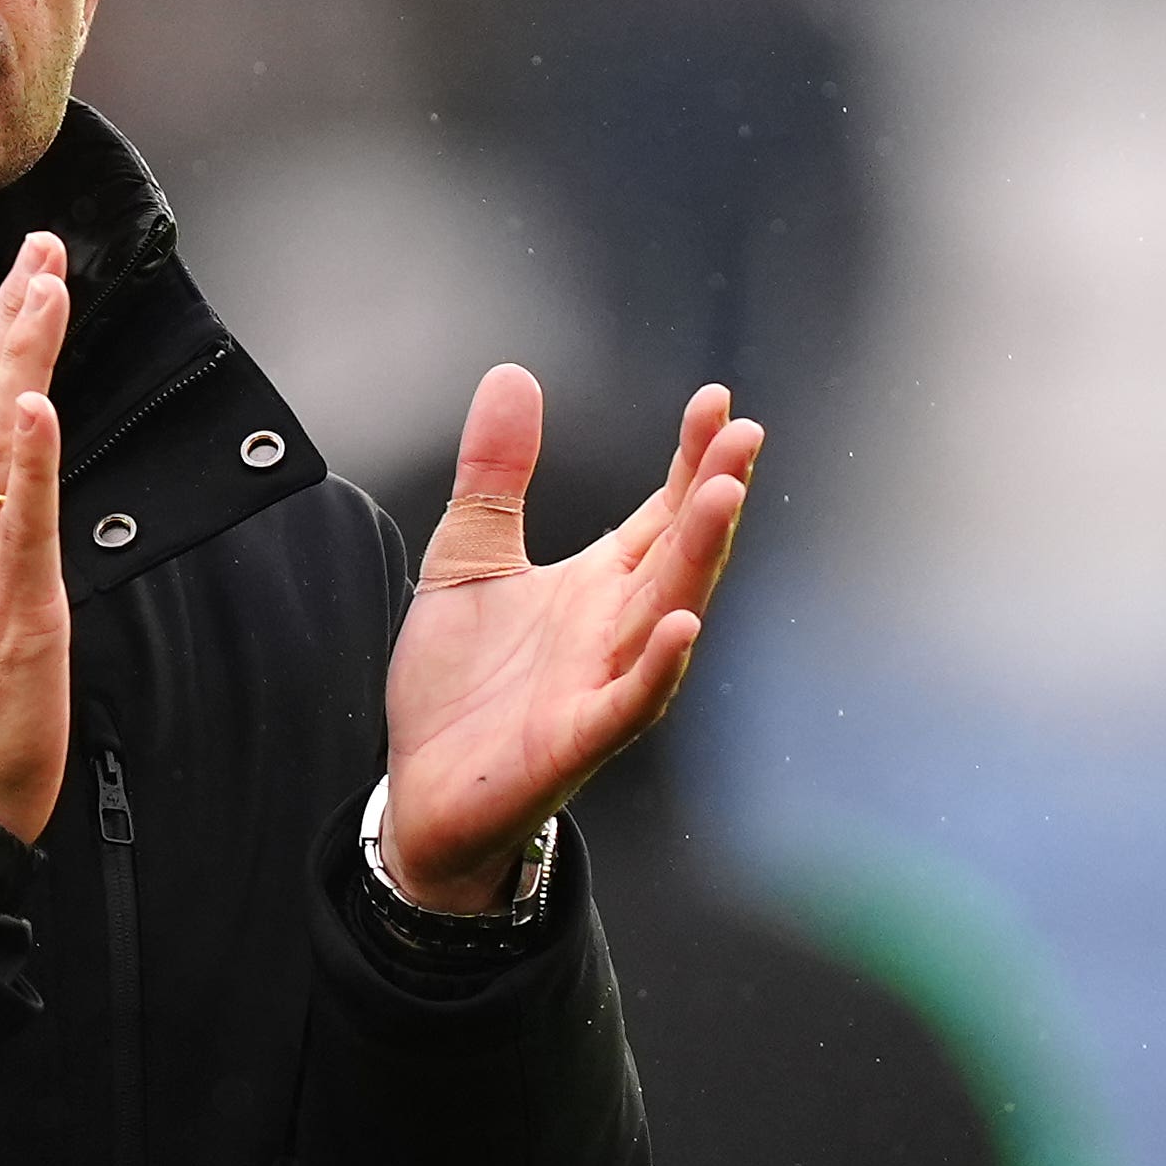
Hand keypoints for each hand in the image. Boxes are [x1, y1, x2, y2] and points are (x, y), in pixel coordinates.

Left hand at [380, 371, 762, 910]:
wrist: (422, 789)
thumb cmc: (461, 683)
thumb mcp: (468, 556)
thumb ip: (496, 475)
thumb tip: (513, 376)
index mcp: (599, 585)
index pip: (662, 511)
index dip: (691, 459)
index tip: (716, 401)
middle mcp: (615, 629)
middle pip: (680, 552)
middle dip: (714, 494)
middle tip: (743, 433)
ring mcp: (604, 683)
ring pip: (668, 613)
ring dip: (700, 558)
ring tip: (725, 497)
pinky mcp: (576, 739)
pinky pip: (630, 700)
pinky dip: (659, 664)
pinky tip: (682, 624)